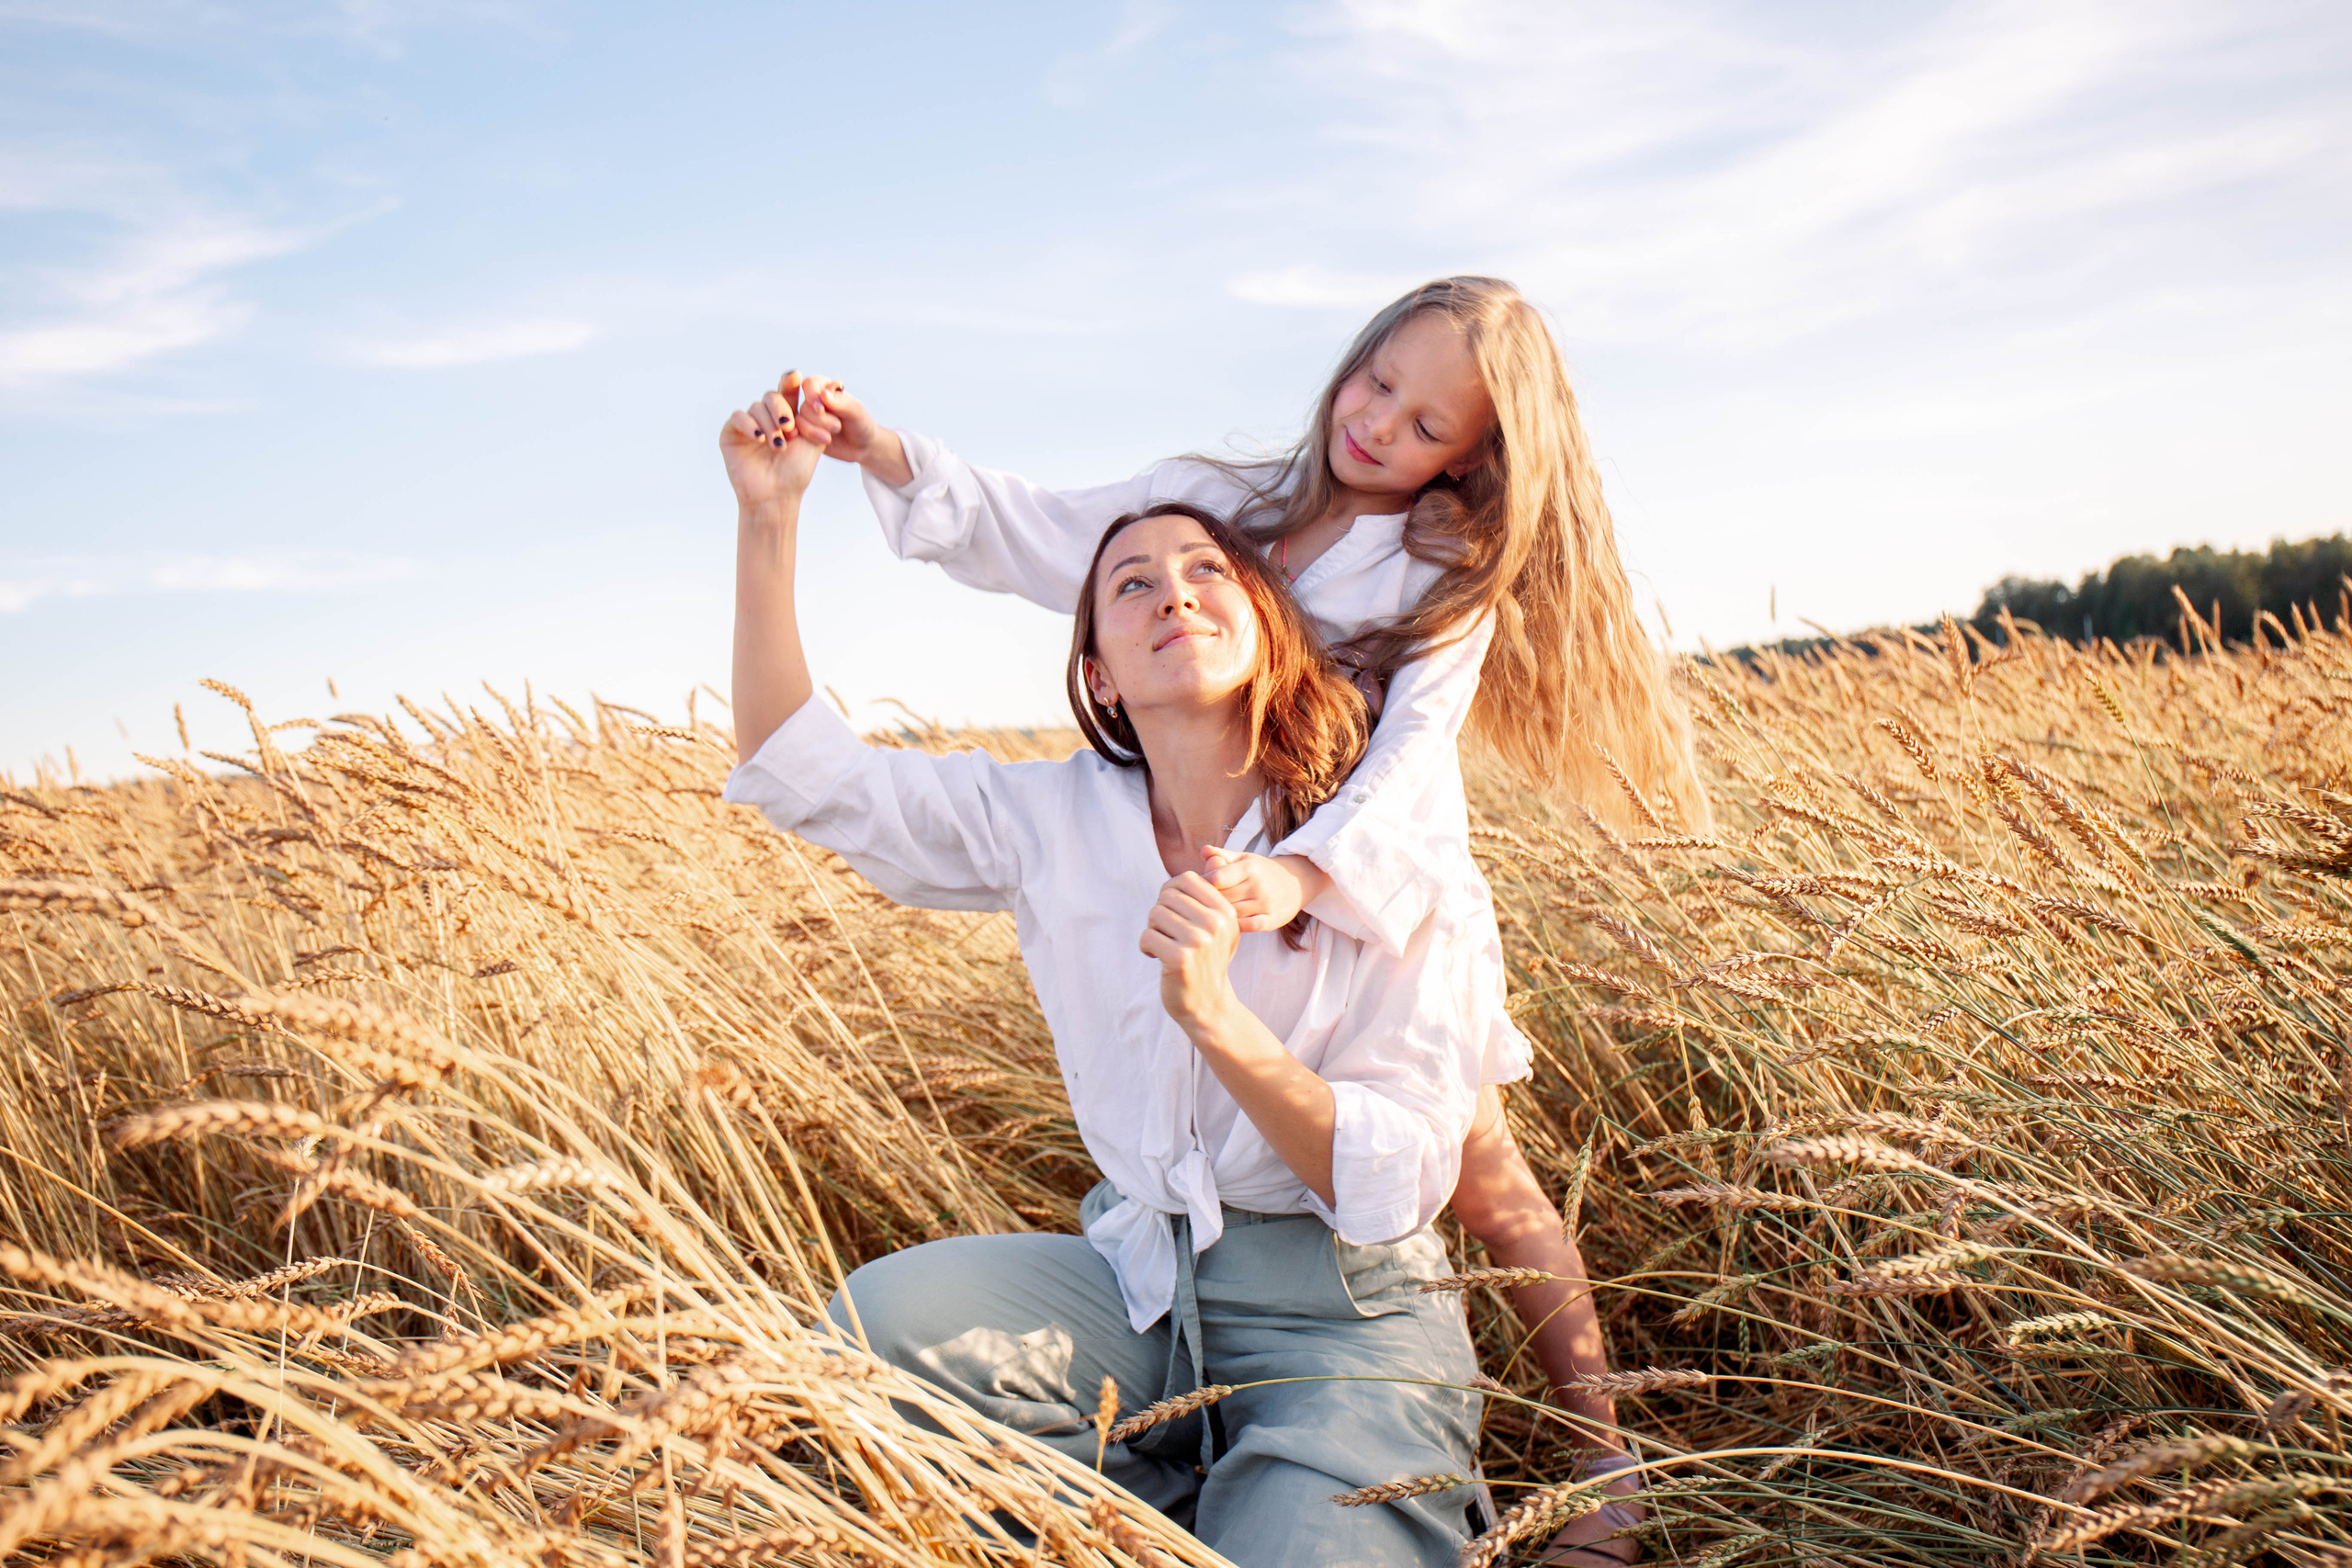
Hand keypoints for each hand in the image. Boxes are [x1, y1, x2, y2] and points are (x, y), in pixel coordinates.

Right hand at [721, 372, 828, 514]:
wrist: (777, 496)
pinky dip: (750, 425)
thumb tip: (828, 386)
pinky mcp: (731, 433)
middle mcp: (767, 417)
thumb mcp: (813, 441)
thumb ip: (818, 416)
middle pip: (772, 396)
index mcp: (787, 416)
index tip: (796, 376)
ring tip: (778, 445)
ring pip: (756, 407)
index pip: (788, 392)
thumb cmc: (796, 472)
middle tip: (790, 428)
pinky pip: (738, 417)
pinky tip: (760, 439)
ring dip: (769, 424)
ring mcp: (748, 424)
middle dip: (782, 409)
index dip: (791, 382)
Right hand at [785, 373, 884, 465]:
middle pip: (805, 406)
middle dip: (819, 419)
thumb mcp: (856, 413)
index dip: (812, 396)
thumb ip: (841, 403)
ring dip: (813, 430)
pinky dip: (807, 438)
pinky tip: (820, 442)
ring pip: (799, 421)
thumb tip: (823, 394)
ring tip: (830, 438)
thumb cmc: (861, 424)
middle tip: (837, 427)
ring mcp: (807, 418)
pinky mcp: (805, 433)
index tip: (821, 409)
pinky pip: (797, 434)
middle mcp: (813, 401)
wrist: (862, 446)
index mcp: (826, 388)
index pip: (810, 384)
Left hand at [1139, 871, 1241, 1035]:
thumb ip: (1202, 902)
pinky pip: (1147, 936)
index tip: (1171, 912)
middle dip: (1160, 913)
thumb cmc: (1206, 960)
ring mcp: (1199, 941)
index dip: (1170, 892)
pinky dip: (1145, 946)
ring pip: (1155, 914)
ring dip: (1153, 930)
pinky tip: (1155, 957)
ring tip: (1164, 945)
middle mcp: (1215, 923)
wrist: (1209, 1003)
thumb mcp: (1217, 929)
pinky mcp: (1180, 959)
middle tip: (1166, 932)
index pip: (1187, 879)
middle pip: (1167, 896)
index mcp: (1225, 911)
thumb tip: (1172, 881)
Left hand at [1202, 848, 1329, 931]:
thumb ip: (1222, 855)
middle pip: (1222, 897)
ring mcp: (1266, 903)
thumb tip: (1203, 850)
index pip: (1217, 878)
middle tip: (1199, 905)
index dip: (1203, 885)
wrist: (1297, 882)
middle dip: (1209, 901)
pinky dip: (1236, 926)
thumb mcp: (1244, 859)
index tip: (1197, 889)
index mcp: (1249, 867)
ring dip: (1220, 914)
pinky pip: (1248, 926)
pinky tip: (1229, 923)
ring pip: (1232, 913)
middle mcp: (1258, 884)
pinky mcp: (1272, 919)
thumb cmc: (1262, 871)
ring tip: (1211, 914)